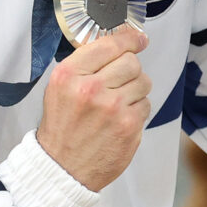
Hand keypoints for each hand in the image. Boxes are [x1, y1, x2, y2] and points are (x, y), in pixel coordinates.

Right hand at [35, 24, 151, 189]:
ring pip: (143, 81)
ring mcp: (112, 108)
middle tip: (119, 82)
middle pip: (131, 62)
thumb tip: (121, 42)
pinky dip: (136, 110)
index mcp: (69, 75)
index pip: (109, 45)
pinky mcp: (129, 126)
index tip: (138, 38)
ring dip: (135, 90)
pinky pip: (146, 104)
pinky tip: (119, 119)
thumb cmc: (63, 127)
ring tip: (117, 103)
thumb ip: (87, 64)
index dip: (129, 39)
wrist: (62, 167)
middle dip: (129, 69)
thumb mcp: (61, 88)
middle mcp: (90, 89)